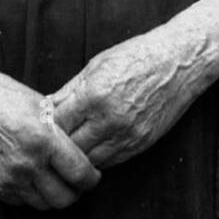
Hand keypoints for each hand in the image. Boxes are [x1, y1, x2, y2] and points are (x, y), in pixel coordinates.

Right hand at [0, 48, 100, 210]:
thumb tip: (84, 146)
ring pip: (45, 204)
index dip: (92, 178)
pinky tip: (34, 178)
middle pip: (65, 198)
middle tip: (77, 181)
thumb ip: (62, 130)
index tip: (93, 174)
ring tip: (56, 180)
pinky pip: (23, 202)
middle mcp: (26, 163)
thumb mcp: (39, 104)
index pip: (80, 173)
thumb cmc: (1, 96)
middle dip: (77, 191)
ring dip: (54, 196)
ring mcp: (9, 177)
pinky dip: (33, 195)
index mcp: (42, 139)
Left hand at [51, 0, 218, 170]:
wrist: (178, 62)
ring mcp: (127, 135)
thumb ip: (70, 91)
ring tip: (67, 151)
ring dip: (77, 157)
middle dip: (57, 146)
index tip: (39, 126)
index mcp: (93, 95)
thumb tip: (46, 109)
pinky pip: (110, 161)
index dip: (45, 127)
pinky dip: (97, 158)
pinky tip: (90, 150)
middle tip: (48, 143)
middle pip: (70, 147)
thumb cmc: (135, 56)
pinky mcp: (140, 144)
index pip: (57, 124)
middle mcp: (109, 119)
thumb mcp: (96, 66)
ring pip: (89, 160)